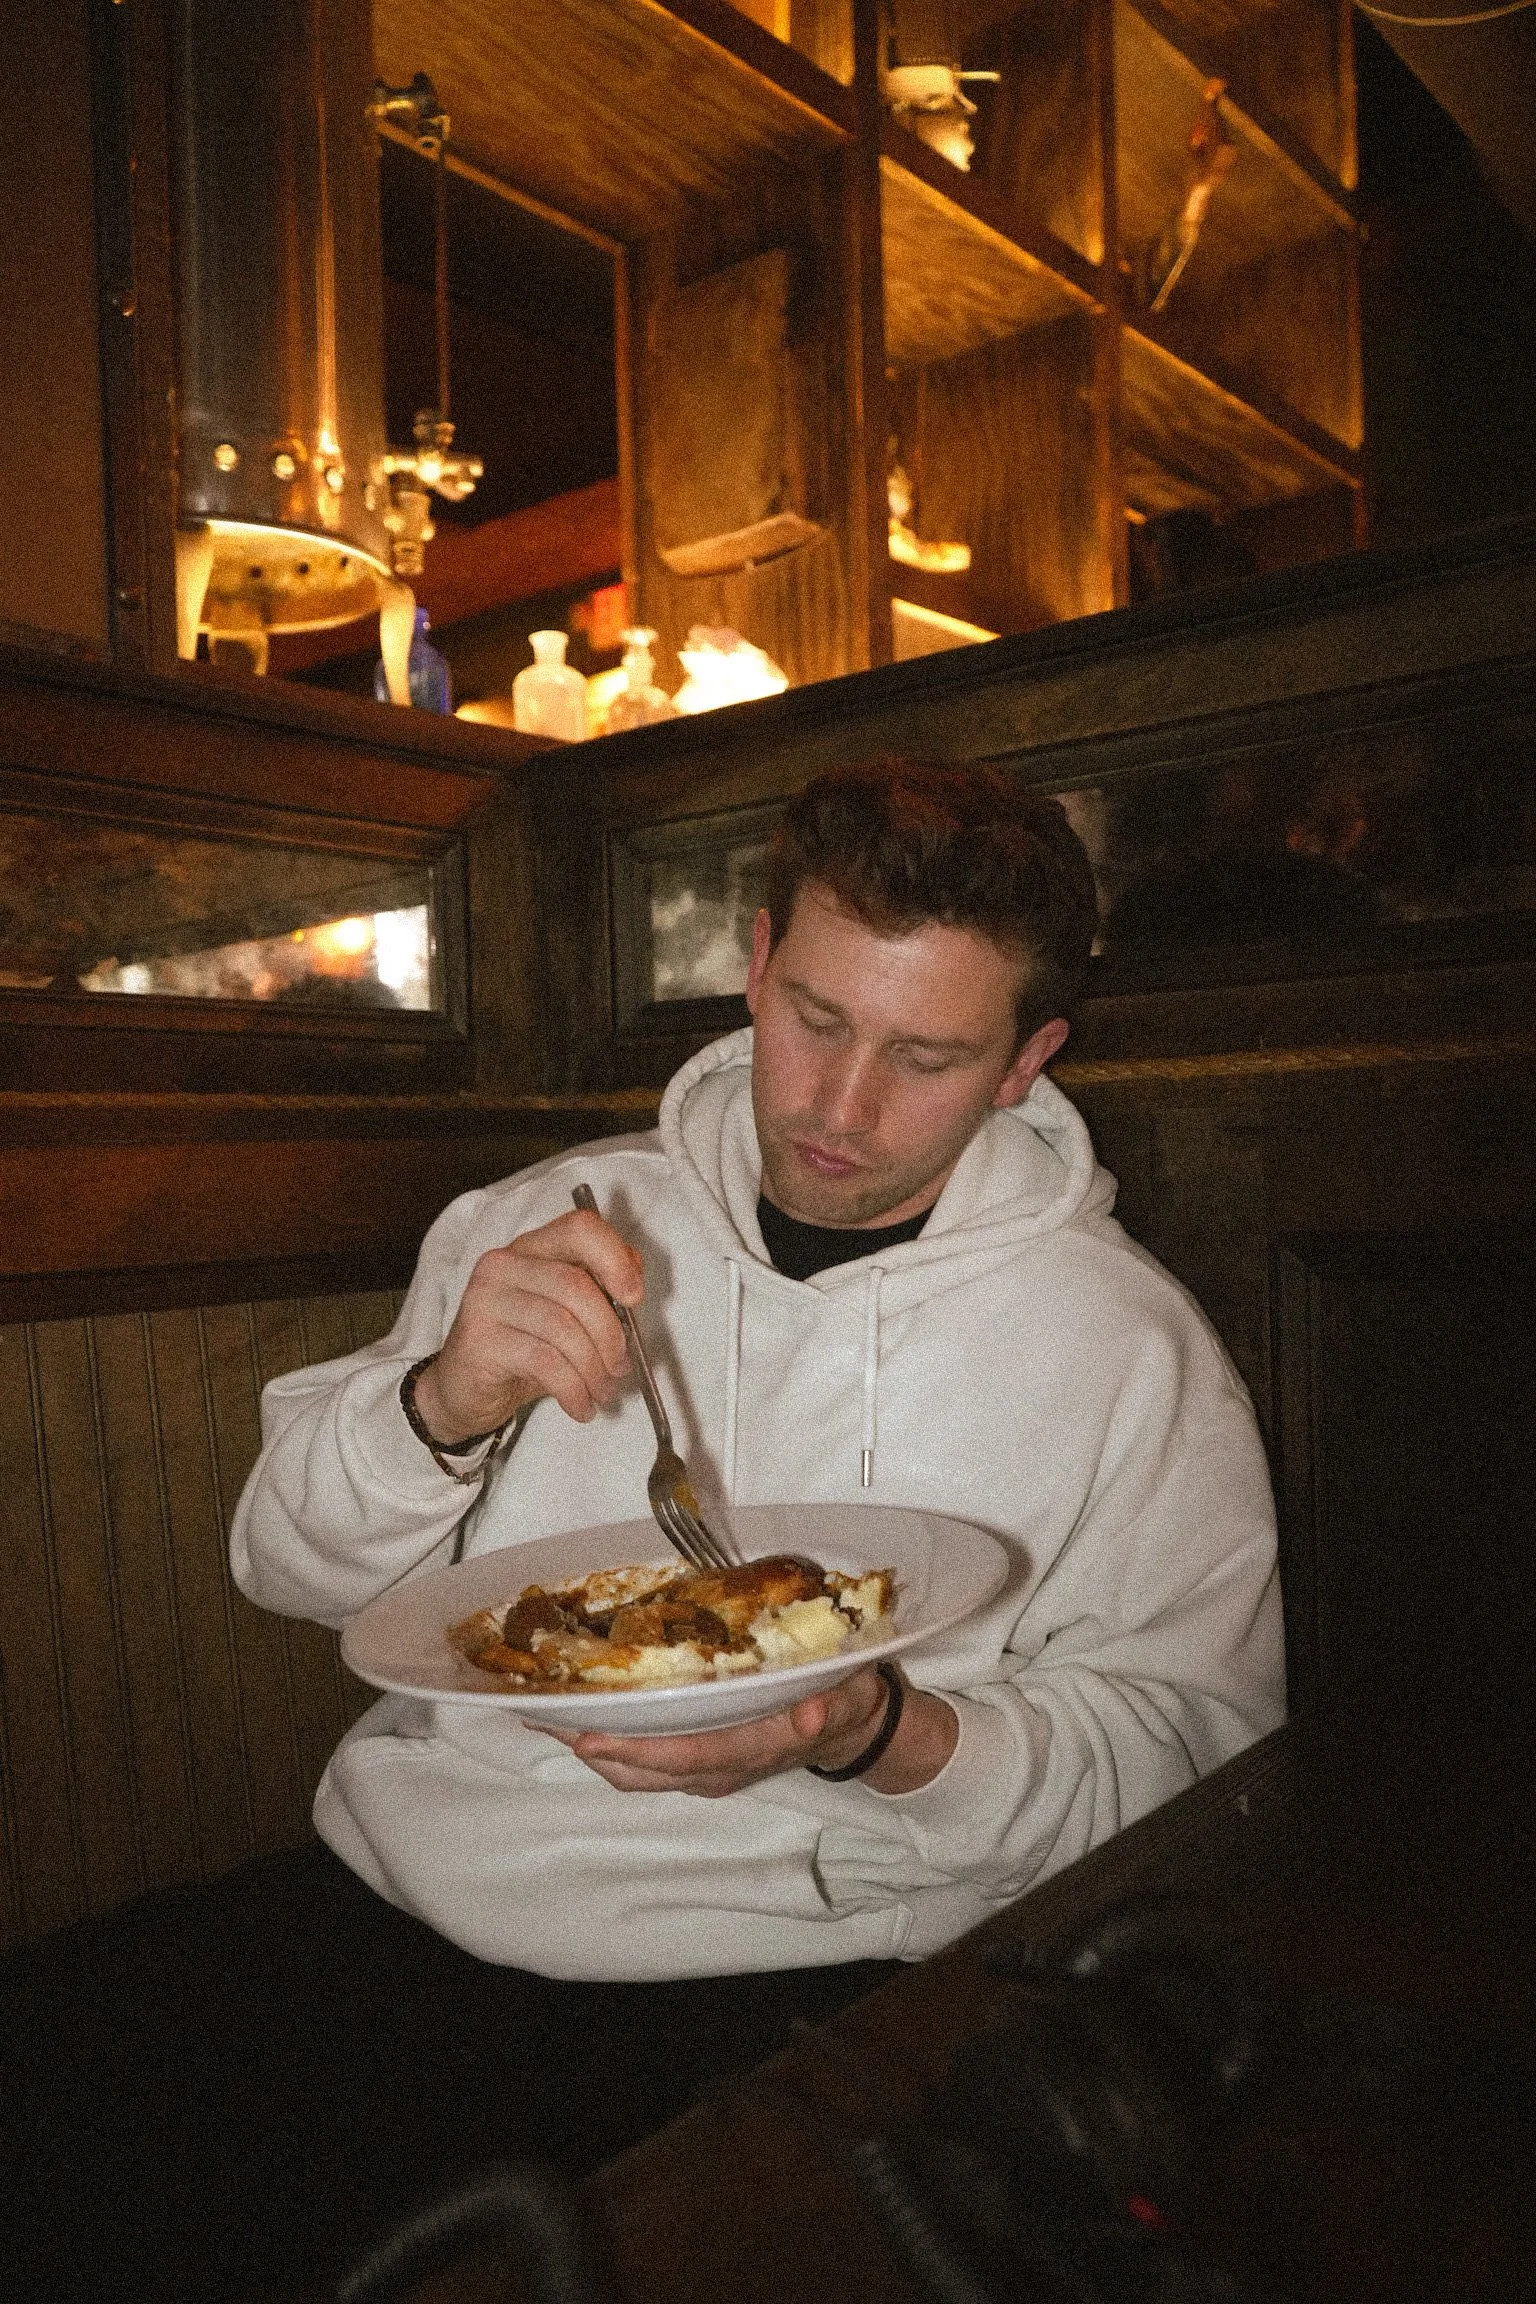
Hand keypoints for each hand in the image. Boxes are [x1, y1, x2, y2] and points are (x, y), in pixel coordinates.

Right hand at [411, 1207, 643, 1442]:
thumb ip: (599, 1293)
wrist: (464, 1390)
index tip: (634, 1299)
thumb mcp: (566, 1317)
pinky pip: (544, 1361)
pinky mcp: (479, 1338)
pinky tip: (581, 1406)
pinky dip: (573, 1388)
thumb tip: (632, 1292)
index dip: (616, 1258)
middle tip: (620, 1367)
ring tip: (601, 1392)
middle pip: (576, 1285)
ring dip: (593, 1368)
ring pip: (562, 1326)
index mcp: (533, 1248)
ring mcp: (486, 1298)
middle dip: (610, 1333)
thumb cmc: (524, 1350)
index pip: (581, 1228)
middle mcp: (504, 1263)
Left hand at [541, 1668, 959, 1797]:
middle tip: (543, 1718)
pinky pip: (646, 1768)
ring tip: (550, 1718)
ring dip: (594, 1752)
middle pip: (646, 1772)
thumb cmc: (843, 1701)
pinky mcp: (700, 1767)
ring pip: (638, 1775)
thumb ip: (829, 1707)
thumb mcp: (847, 1696)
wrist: (850, 1728)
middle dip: (594, 1750)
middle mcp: (722, 1771)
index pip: (687, 1756)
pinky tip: (586, 1723)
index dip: (636, 1751)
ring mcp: (708, 1774)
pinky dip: (611, 1750)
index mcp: (753, 1749)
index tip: (589, 1739)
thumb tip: (808, 1717)